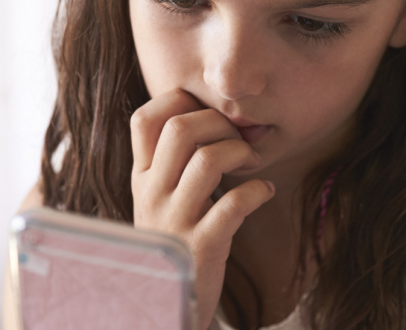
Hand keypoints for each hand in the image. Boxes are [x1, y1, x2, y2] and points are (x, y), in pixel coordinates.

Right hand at [130, 89, 275, 329]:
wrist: (169, 303)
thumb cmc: (175, 243)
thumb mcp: (160, 201)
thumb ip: (171, 164)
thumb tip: (209, 117)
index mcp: (140, 179)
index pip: (144, 118)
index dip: (179, 103)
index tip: (207, 115)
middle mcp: (151, 195)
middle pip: (180, 129)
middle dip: (220, 123)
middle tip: (239, 140)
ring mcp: (174, 220)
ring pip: (208, 159)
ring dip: (241, 152)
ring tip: (252, 164)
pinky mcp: (202, 245)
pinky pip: (235, 203)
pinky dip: (258, 190)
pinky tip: (265, 192)